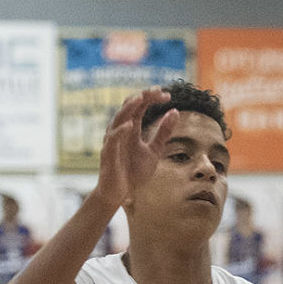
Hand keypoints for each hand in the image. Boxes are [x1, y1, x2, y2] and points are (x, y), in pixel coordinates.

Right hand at [94, 88, 176, 207]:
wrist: (119, 193)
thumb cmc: (133, 172)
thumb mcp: (154, 150)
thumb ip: (163, 133)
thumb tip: (175, 111)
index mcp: (131, 129)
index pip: (140, 106)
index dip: (152, 98)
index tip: (168, 95)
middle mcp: (120, 131)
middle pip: (129, 106)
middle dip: (143, 96)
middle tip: (158, 90)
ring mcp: (113, 141)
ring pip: (118, 119)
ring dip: (129, 107)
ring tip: (141, 98)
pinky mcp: (108, 154)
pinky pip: (112, 139)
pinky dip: (120, 131)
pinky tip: (130, 125)